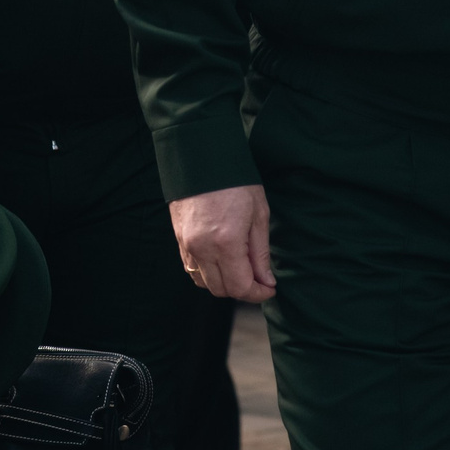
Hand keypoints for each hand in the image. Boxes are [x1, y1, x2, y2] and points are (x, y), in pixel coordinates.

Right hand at [168, 185, 273, 302]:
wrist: (202, 156)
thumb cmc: (236, 182)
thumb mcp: (258, 214)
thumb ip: (261, 253)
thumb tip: (266, 280)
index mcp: (226, 243)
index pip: (240, 287)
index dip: (258, 293)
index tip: (270, 288)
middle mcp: (202, 249)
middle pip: (221, 290)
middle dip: (242, 290)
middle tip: (258, 279)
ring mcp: (187, 245)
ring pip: (204, 283)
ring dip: (224, 283)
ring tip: (240, 269)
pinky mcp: (179, 239)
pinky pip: (192, 269)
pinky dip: (207, 273)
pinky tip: (221, 261)